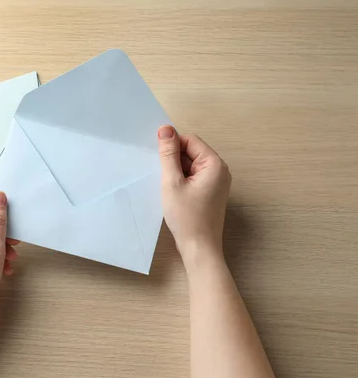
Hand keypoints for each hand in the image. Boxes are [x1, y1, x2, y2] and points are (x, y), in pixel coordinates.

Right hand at [157, 125, 231, 262]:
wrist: (199, 248)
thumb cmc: (186, 217)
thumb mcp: (172, 182)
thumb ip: (168, 154)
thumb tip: (165, 129)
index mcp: (214, 164)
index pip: (190, 140)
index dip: (172, 146)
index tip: (157, 159)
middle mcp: (220, 170)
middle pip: (192, 152)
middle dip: (174, 159)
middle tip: (162, 176)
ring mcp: (217, 182)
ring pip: (191, 165)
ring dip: (177, 171)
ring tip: (168, 187)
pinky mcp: (211, 192)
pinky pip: (194, 177)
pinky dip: (182, 181)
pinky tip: (173, 193)